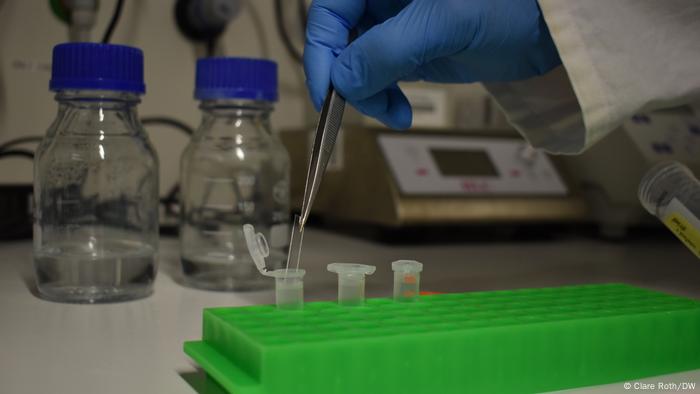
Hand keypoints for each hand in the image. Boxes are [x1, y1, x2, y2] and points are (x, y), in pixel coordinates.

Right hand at [304, 0, 560, 128]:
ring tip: (394, 114)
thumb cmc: (505, 5)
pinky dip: (383, 98)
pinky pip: (379, 77)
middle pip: (338, 39)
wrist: (548, 30)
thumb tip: (341, 83)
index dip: (320, 50)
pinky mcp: (409, 51)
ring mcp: (394, 26)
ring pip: (356, 64)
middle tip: (365, 106)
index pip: (328, 11)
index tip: (326, 91)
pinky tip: (401, 112)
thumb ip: (387, 49)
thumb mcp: (444, 22)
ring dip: (367, 94)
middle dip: (347, 78)